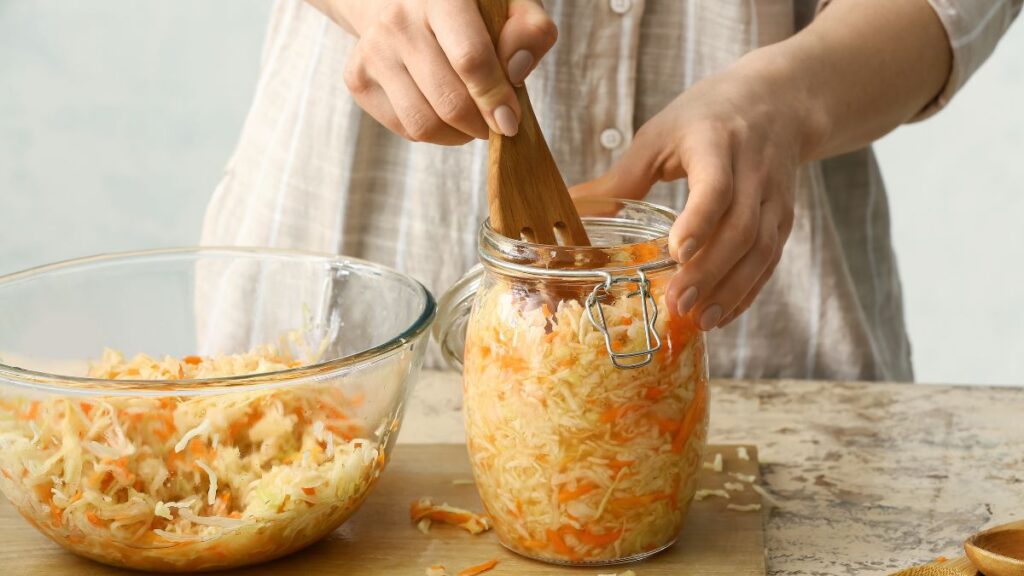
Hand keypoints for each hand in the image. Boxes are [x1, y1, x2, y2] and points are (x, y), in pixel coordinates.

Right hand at [322, 0, 556, 144]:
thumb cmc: (468, 6)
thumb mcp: (508, 3)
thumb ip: (530, 30)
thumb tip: (515, 72)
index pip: (470, 59)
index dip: (495, 98)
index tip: (511, 122)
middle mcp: (398, 21)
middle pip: (448, 101)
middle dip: (480, 124)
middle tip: (496, 122)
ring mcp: (372, 51)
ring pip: (423, 124)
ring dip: (458, 135)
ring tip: (472, 119)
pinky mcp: (357, 78)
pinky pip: (405, 129)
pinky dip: (434, 133)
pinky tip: (444, 111)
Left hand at [572, 52, 818, 330]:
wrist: (778, 101)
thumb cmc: (708, 116)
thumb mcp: (661, 135)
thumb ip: (622, 177)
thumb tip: (570, 206)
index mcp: (717, 143)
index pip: (716, 186)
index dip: (699, 221)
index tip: (677, 253)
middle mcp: (754, 171)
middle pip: (740, 228)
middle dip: (710, 271)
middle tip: (678, 304)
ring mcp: (774, 196)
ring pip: (761, 250)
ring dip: (732, 290)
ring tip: (701, 320)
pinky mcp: (784, 217)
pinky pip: (770, 260)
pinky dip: (748, 291)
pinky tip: (723, 314)